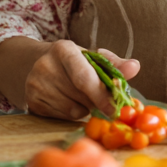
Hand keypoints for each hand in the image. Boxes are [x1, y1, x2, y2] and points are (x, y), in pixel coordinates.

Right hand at [24, 41, 139, 120]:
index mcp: (63, 49)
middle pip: (81, 95)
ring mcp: (35, 85)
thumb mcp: (91, 57)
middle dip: (96, 101)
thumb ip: (114, 64)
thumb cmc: (72, 62)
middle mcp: (45, 66)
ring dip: (84, 108)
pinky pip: (62, 117)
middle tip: (102, 100)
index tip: (115, 109)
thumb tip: (135, 67)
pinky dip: (72, 113)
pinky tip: (68, 101)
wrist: (33, 64)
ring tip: (80, 96)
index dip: (101, 95)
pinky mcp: (31, 102)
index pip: (84, 77)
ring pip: (73, 110)